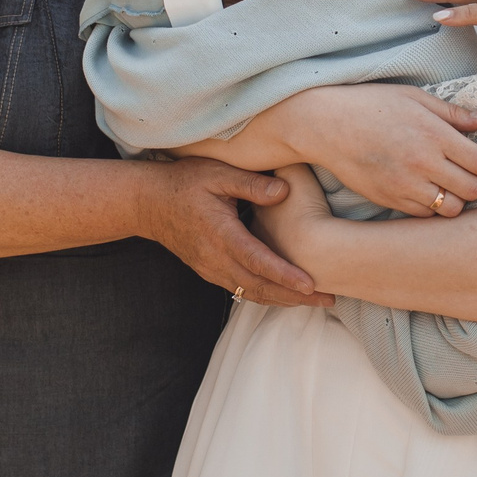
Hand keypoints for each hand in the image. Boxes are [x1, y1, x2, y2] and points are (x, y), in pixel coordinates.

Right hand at [137, 157, 330, 306]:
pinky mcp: (209, 271)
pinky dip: (265, 295)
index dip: (284, 275)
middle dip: (294, 297)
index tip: (311, 285)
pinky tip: (284, 296)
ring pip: (250, 293)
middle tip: (329, 300)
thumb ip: (251, 183)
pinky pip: (240, 289)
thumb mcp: (217, 173)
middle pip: (259, 286)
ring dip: (282, 300)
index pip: (257, 260)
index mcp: (220, 234)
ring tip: (315, 302)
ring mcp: (210, 268)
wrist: (147, 203)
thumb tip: (285, 191)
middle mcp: (215, 258)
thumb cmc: (184, 182)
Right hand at [284, 83, 476, 217]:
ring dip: (458, 201)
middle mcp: (424, 163)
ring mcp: (406, 186)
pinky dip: (433, 208)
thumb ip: (454, 113)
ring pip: (450, 209)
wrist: (327, 125)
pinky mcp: (390, 200)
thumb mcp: (416, 98)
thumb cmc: (371, 105)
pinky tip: (429, 193)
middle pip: (472, 190)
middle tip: (476, 178)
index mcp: (435, 135)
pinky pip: (424, 216)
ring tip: (453, 188)